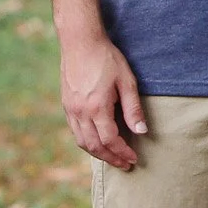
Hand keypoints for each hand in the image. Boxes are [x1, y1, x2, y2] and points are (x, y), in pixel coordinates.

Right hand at [59, 30, 146, 169]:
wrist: (80, 42)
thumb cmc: (107, 59)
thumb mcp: (126, 81)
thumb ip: (133, 109)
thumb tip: (141, 132)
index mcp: (97, 108)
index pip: (110, 140)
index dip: (123, 152)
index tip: (134, 159)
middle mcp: (80, 113)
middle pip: (95, 146)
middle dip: (111, 158)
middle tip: (125, 165)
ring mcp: (70, 110)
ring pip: (82, 142)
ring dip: (98, 154)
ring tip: (112, 157)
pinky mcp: (66, 106)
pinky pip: (75, 132)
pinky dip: (87, 142)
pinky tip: (97, 142)